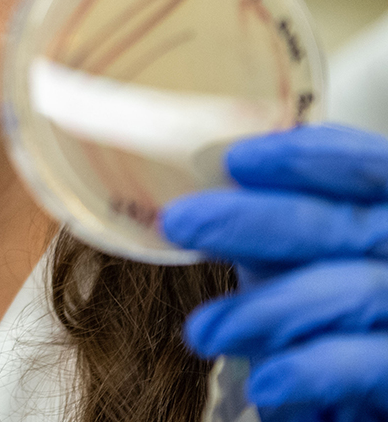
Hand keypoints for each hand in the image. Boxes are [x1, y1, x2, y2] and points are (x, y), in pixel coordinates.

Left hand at [162, 125, 387, 419]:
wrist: (355, 390)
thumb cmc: (328, 314)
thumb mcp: (302, 262)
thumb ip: (271, 233)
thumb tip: (198, 209)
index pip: (368, 168)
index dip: (308, 157)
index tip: (236, 159)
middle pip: (348, 224)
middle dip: (257, 220)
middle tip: (179, 222)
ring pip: (358, 290)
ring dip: (269, 307)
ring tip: (203, 331)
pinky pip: (370, 363)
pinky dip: (313, 370)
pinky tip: (265, 384)